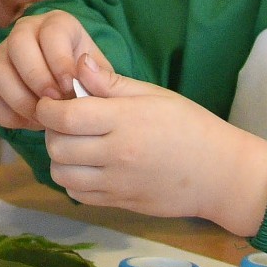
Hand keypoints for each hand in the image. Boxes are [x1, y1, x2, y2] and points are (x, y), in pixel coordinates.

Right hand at [0, 9, 100, 130]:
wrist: (70, 95)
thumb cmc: (89, 81)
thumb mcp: (102, 76)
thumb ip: (100, 76)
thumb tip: (84, 69)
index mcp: (57, 24)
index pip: (51, 32)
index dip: (59, 61)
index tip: (70, 87)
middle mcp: (25, 32)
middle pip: (18, 44)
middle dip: (36, 77)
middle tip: (53, 102)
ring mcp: (3, 55)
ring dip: (20, 99)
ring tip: (43, 118)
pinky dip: (6, 115)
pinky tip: (28, 123)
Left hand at [35, 52, 266, 238]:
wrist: (219, 173)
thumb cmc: (190, 125)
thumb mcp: (154, 94)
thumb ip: (111, 82)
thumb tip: (79, 63)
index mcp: (125, 120)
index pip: (66, 117)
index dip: (48, 108)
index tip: (49, 101)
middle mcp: (116, 153)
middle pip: (57, 146)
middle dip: (51, 131)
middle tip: (64, 121)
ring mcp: (116, 182)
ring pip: (61, 174)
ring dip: (60, 158)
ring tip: (75, 144)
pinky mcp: (119, 203)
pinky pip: (78, 194)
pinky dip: (73, 180)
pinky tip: (88, 166)